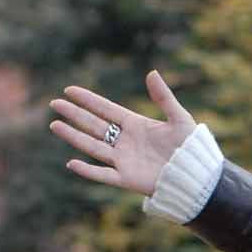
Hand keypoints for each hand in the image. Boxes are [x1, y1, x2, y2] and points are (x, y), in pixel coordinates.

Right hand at [48, 69, 196, 196]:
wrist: (197, 176)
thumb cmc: (191, 148)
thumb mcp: (179, 118)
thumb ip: (164, 97)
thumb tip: (152, 72)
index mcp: (135, 124)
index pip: (106, 109)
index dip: (88, 100)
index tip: (69, 90)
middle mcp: (125, 141)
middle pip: (94, 125)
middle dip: (74, 115)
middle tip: (55, 104)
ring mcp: (124, 160)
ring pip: (93, 146)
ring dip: (74, 136)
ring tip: (55, 125)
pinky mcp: (127, 178)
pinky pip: (103, 174)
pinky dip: (88, 171)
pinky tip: (71, 163)